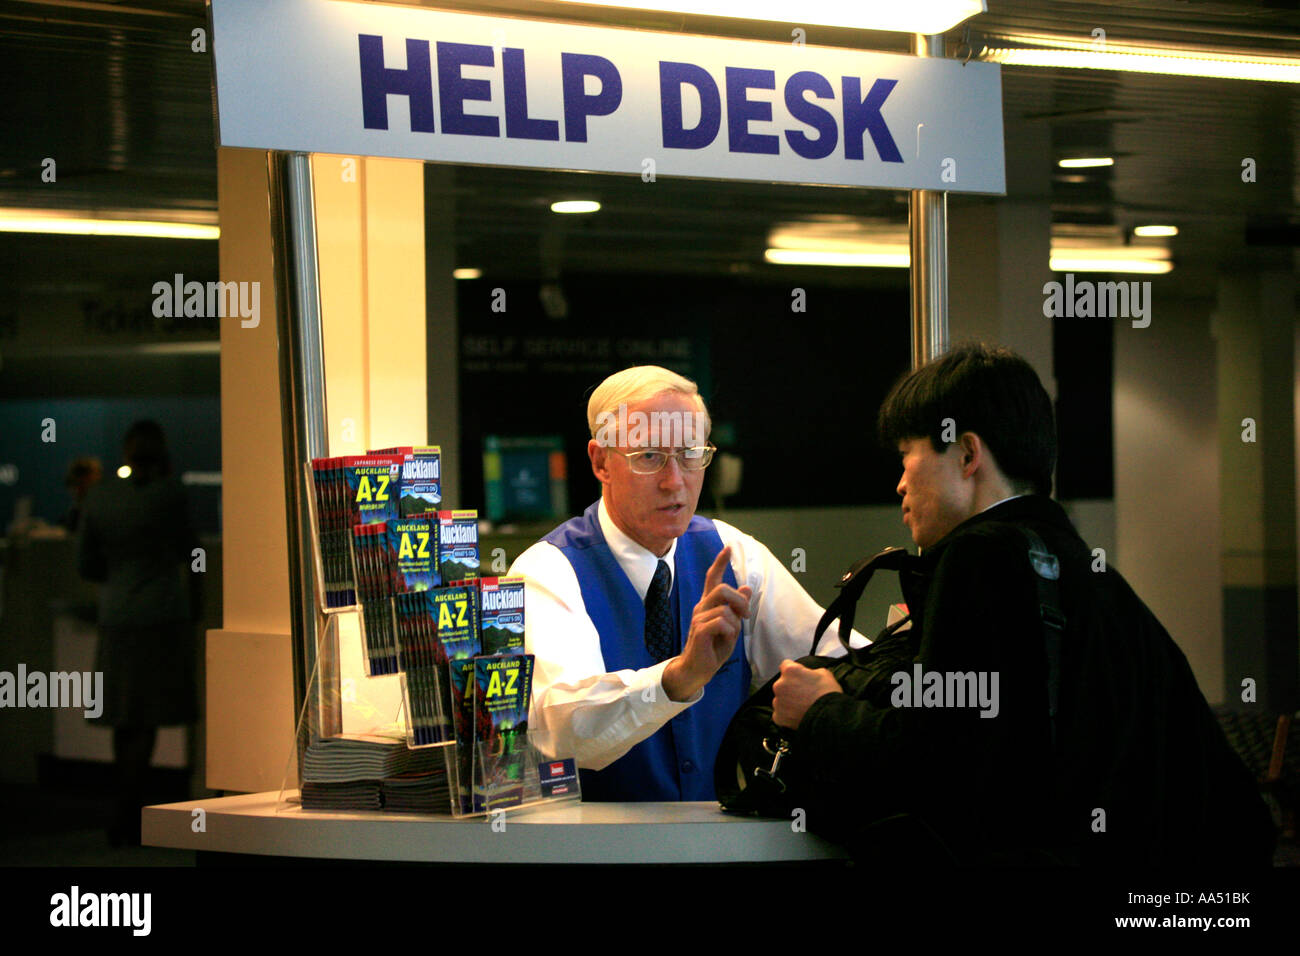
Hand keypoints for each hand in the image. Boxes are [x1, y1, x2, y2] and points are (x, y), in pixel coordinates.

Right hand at [662, 546, 752, 700]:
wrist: (697, 669)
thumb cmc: (713, 648)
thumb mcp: (731, 627)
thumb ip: (737, 608)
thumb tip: (747, 587)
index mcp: (708, 604)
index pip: (712, 578)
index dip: (720, 562)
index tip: (728, 548)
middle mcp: (701, 607)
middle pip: (723, 589)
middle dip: (740, 601)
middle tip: (745, 616)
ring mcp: (698, 618)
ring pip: (726, 609)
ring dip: (735, 624)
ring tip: (729, 636)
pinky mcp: (699, 631)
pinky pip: (722, 622)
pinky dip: (729, 633)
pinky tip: (723, 641)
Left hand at [772, 660, 841, 728]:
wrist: (829, 716)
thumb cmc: (827, 695)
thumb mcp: (824, 674)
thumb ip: (811, 671)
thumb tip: (810, 675)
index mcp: (790, 671)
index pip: (786, 665)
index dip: (795, 671)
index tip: (799, 675)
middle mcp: (780, 685)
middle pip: (782, 683)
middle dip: (791, 687)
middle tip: (804, 693)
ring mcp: (777, 701)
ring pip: (781, 699)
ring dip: (788, 701)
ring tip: (803, 705)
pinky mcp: (779, 716)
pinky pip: (780, 713)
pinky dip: (787, 714)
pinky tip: (799, 714)